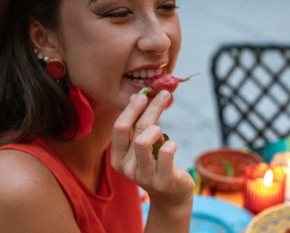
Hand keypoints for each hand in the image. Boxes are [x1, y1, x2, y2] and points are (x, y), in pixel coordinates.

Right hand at [111, 90, 192, 230]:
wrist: (171, 195)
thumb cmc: (157, 164)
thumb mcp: (143, 146)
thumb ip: (138, 126)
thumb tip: (137, 97)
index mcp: (118, 157)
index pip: (119, 127)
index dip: (131, 109)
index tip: (143, 95)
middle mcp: (127, 168)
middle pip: (136, 129)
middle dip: (151, 108)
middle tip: (164, 95)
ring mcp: (143, 176)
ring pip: (144, 140)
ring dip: (157, 129)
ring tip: (163, 134)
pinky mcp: (162, 181)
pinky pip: (166, 153)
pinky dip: (171, 144)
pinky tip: (172, 146)